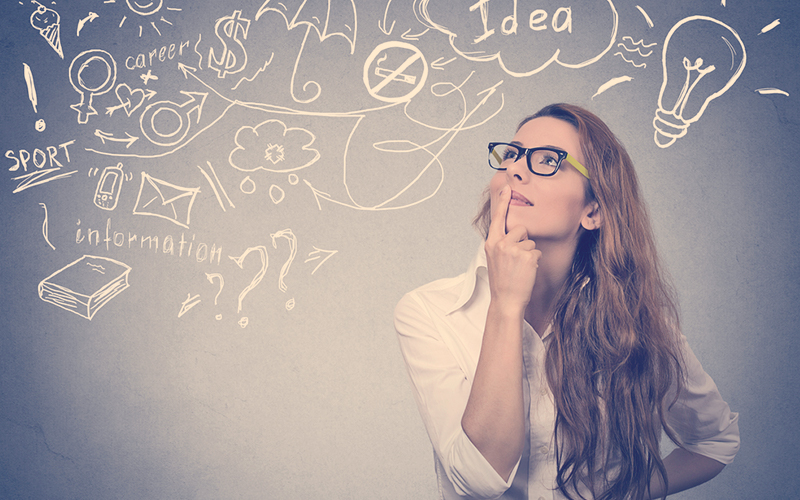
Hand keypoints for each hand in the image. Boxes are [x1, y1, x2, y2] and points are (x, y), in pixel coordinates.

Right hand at [484, 186, 540, 312]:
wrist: (506, 300)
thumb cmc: (502, 281)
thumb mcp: (494, 258)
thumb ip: (501, 243)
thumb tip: (514, 232)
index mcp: (491, 242)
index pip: (498, 218)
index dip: (502, 201)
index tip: (506, 187)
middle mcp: (501, 243)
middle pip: (521, 229)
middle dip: (523, 241)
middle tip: (516, 260)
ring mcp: (514, 249)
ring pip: (530, 241)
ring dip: (529, 253)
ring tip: (520, 268)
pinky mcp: (527, 256)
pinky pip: (537, 251)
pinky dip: (535, 261)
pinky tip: (526, 271)